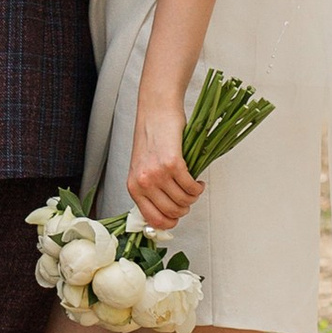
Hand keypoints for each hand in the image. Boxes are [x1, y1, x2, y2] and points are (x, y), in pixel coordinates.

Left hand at [127, 100, 201, 232]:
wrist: (156, 111)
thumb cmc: (151, 135)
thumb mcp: (142, 168)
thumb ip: (150, 190)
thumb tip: (166, 211)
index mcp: (134, 186)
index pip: (153, 219)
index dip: (170, 222)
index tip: (178, 217)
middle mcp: (143, 182)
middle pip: (172, 212)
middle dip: (185, 208)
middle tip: (188, 198)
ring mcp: (157, 174)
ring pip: (183, 201)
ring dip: (193, 197)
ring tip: (193, 187)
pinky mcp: (172, 163)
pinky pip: (190, 187)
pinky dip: (197, 187)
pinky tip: (197, 181)